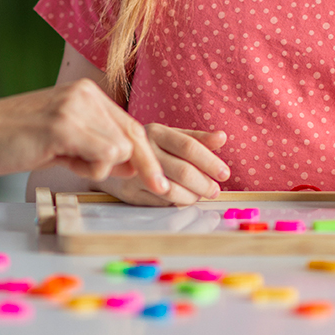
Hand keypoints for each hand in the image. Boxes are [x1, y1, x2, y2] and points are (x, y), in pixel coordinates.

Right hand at [0, 79, 168, 194]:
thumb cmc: (13, 140)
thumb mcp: (62, 140)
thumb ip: (95, 147)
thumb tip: (131, 165)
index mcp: (85, 93)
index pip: (130, 126)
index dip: (148, 156)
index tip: (160, 182)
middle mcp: (85, 93)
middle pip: (135, 136)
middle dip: (147, 167)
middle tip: (159, 190)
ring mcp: (75, 106)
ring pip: (120, 149)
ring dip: (100, 169)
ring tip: (67, 163)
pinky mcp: (63, 125)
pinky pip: (104, 156)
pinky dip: (90, 169)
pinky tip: (62, 162)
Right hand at [95, 125, 229, 206]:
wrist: (110, 162)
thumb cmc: (149, 148)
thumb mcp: (170, 137)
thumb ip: (197, 138)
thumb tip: (222, 137)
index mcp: (156, 131)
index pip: (188, 146)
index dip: (209, 162)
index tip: (224, 173)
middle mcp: (143, 150)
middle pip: (183, 171)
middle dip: (204, 184)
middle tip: (214, 190)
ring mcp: (134, 173)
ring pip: (174, 190)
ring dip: (193, 196)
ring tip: (199, 194)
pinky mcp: (130, 193)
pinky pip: (162, 203)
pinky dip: (177, 202)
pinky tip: (181, 197)